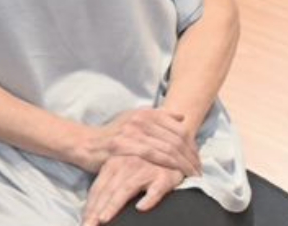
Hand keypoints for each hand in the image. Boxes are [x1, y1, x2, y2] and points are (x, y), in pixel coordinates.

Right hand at [72, 107, 199, 176]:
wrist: (88, 144)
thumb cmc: (114, 134)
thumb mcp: (135, 119)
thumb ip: (158, 117)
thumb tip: (181, 117)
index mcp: (146, 113)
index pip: (179, 128)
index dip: (193, 145)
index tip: (198, 159)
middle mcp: (140, 119)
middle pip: (176, 139)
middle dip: (191, 157)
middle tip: (199, 170)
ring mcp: (131, 131)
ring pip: (167, 147)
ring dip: (183, 163)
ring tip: (192, 175)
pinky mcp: (123, 145)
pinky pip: (152, 155)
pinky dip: (167, 164)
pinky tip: (176, 173)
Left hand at [81, 155, 183, 225]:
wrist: (173, 146)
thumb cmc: (145, 162)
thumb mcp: (123, 169)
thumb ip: (110, 184)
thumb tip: (92, 209)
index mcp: (113, 163)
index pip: (98, 189)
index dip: (89, 206)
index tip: (84, 220)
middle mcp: (126, 165)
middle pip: (108, 191)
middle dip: (96, 210)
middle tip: (88, 225)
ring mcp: (145, 169)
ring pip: (126, 189)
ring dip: (113, 205)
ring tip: (103, 218)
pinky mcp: (165, 175)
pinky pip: (156, 189)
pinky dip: (149, 198)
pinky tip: (141, 208)